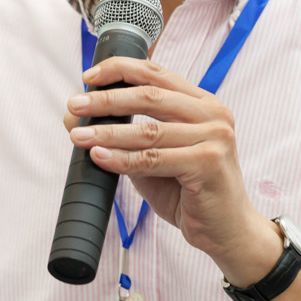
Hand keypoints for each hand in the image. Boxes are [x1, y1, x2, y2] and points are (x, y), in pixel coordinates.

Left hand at [64, 58, 281, 283]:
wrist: (227, 230)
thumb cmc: (190, 193)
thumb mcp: (151, 158)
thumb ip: (121, 137)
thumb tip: (72, 117)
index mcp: (202, 103)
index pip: (157, 73)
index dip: (120, 70)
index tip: (89, 75)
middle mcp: (212, 113)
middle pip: (150, 96)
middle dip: (106, 99)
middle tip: (75, 104)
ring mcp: (214, 136)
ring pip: (149, 130)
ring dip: (108, 132)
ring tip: (78, 136)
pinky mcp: (208, 163)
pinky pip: (154, 159)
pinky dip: (122, 159)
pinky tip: (99, 157)